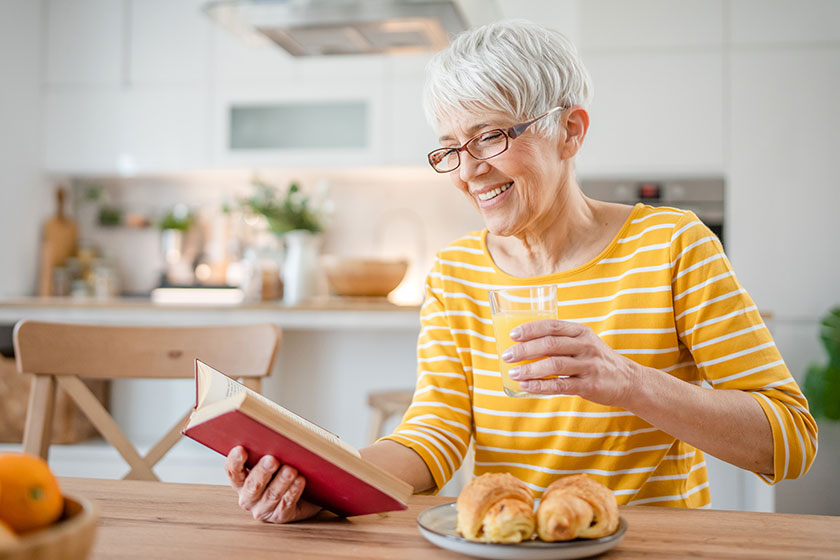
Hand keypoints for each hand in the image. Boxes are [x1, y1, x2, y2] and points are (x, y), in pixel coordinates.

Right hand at [225, 446, 321, 522]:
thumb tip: (276, 432)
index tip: (241, 448)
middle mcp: (248, 496)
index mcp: (241, 480)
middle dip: (262, 472)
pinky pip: (286, 504)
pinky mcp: (280, 516)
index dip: (235, 461)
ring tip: (291, 470)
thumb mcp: (274, 458)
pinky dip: (293, 492)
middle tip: (272, 459)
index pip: (233, 471)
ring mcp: (263, 508)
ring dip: (281, 481)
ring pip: (271, 495)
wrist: (305, 493)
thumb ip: (269, 449)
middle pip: (252, 485)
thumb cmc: (284, 469)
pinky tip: (300, 481)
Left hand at [504, 320, 638, 406]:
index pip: (552, 326)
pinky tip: (527, 387)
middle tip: (507, 356)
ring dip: (530, 369)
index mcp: (581, 332)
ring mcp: (588, 365)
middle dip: (525, 350)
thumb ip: (560, 341)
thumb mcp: (583, 343)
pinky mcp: (589, 385)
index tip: (513, 335)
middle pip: (550, 344)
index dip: (530, 329)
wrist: (628, 380)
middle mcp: (585, 346)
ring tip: (513, 373)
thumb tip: (524, 345)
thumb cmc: (596, 360)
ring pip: (554, 364)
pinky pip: (560, 385)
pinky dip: (541, 386)